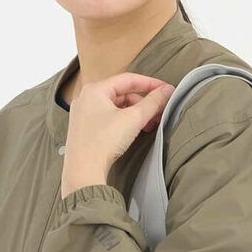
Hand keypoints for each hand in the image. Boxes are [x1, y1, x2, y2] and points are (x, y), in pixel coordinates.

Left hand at [61, 73, 174, 193]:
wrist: (83, 172)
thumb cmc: (102, 142)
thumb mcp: (133, 119)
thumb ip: (153, 102)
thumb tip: (167, 91)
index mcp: (94, 90)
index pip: (128, 79)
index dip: (150, 84)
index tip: (166, 90)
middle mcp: (86, 99)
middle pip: (123, 94)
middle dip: (144, 103)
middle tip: (160, 112)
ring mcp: (84, 115)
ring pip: (117, 108)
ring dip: (136, 114)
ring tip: (151, 125)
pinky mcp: (85, 130)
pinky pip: (109, 119)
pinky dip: (125, 123)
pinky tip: (136, 132)